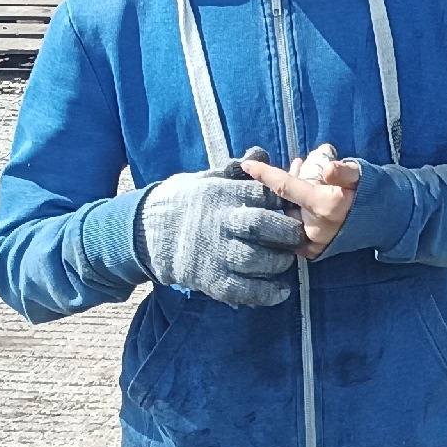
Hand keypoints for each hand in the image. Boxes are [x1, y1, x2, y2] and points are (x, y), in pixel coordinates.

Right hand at [135, 147, 303, 307]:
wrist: (148, 233)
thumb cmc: (187, 202)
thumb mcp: (207, 179)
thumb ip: (236, 171)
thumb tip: (259, 152)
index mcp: (220, 194)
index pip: (260, 194)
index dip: (282, 201)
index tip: (293, 207)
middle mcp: (219, 222)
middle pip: (261, 225)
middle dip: (286, 232)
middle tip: (298, 237)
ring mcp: (213, 252)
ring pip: (254, 259)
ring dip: (277, 263)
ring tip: (285, 261)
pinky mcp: (209, 279)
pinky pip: (240, 290)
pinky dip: (264, 293)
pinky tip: (280, 292)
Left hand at [240, 144, 362, 258]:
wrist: (387, 222)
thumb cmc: (371, 193)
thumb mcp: (360, 175)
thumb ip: (344, 171)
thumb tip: (328, 167)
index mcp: (325, 206)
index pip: (286, 187)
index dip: (265, 174)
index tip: (245, 164)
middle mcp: (316, 228)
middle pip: (285, 202)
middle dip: (284, 184)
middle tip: (297, 167)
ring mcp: (314, 243)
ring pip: (288, 216)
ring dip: (290, 200)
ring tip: (303, 183)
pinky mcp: (315, 252)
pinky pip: (292, 231)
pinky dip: (293, 216)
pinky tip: (301, 205)